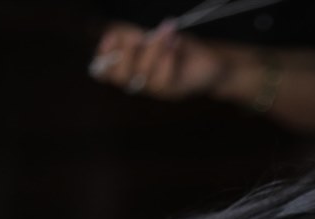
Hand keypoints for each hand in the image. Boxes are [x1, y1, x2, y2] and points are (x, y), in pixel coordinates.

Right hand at [89, 20, 225, 100]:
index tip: (111, 37)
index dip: (103, 55)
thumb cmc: (179, 46)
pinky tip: (175, 44)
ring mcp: (155, 88)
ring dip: (154, 48)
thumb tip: (118, 31)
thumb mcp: (155, 36)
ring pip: (143, 73)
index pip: (105, 70)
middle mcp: (139, 81)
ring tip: (166, 31)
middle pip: (120, 76)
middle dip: (125, 53)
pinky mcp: (172, 91)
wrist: (211, 61)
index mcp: (130, 67)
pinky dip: (167, 59)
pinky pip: (162, 79)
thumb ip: (134, 35)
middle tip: (137, 35)